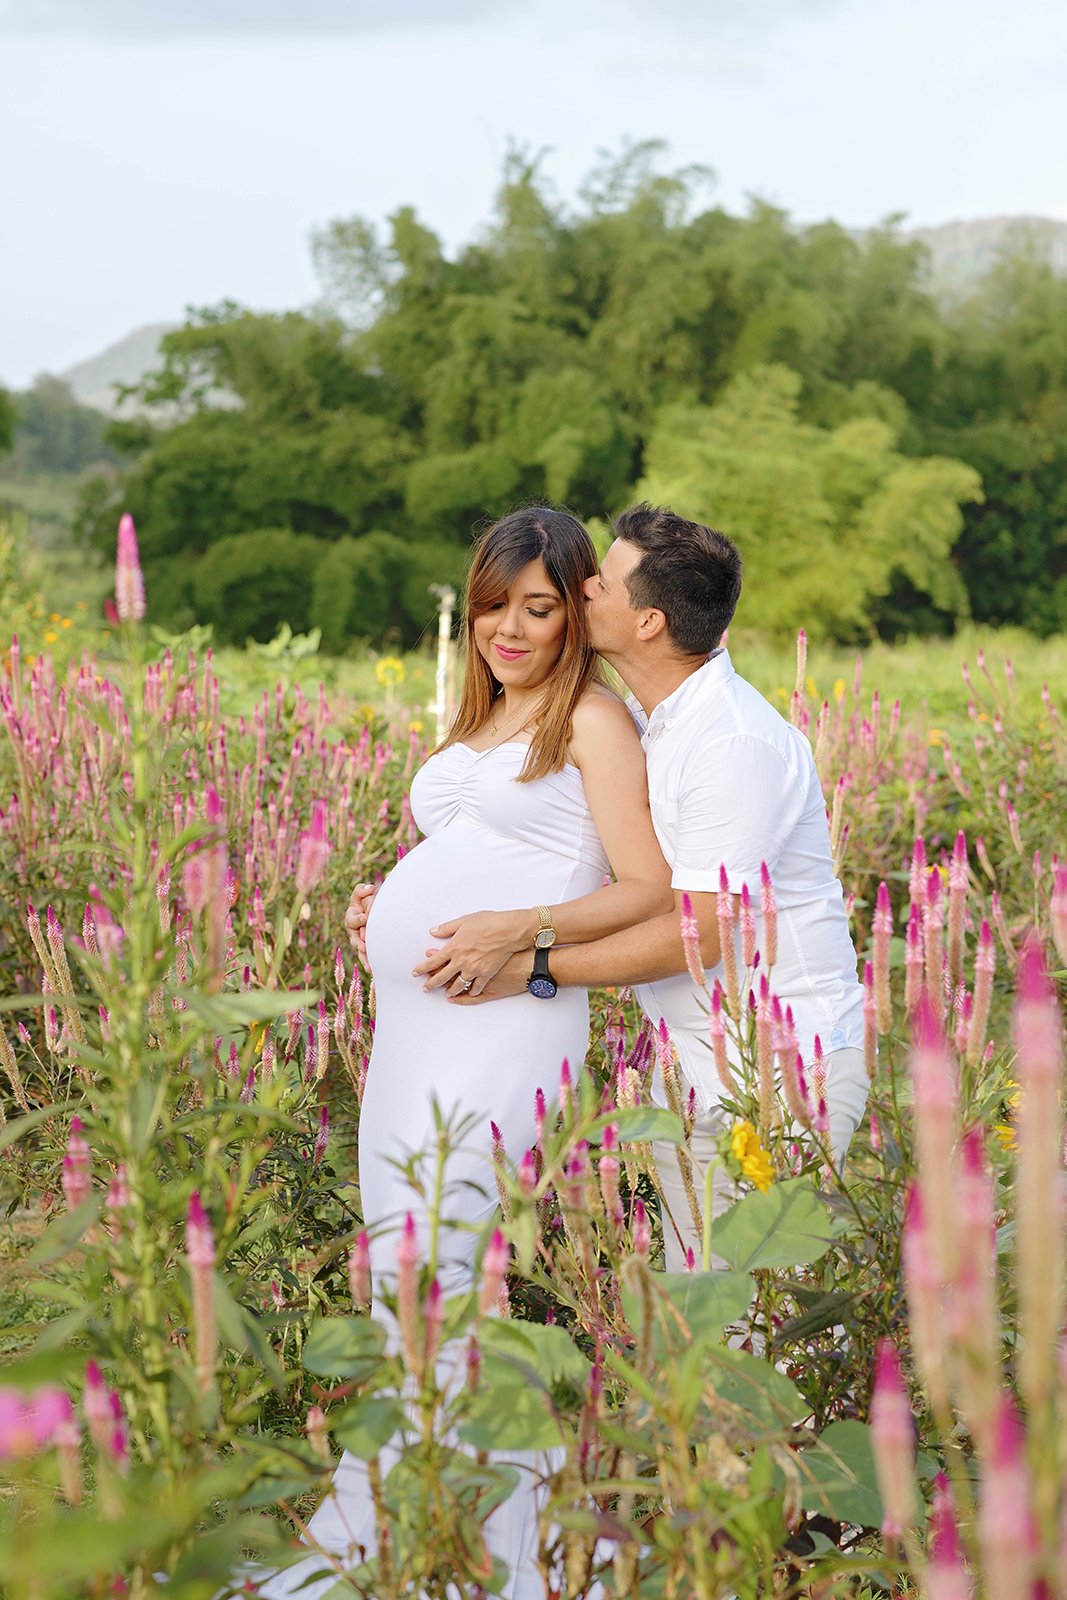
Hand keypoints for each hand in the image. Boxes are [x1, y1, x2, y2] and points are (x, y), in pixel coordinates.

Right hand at [344, 881, 377, 965]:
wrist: (377, 910)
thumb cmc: (369, 900)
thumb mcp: (364, 893)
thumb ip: (364, 890)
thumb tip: (371, 888)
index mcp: (352, 913)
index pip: (353, 916)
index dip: (359, 917)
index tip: (366, 918)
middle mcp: (353, 927)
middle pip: (354, 933)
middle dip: (358, 938)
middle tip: (363, 943)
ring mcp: (358, 937)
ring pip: (358, 945)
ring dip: (361, 951)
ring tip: (365, 956)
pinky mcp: (364, 946)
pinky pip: (364, 955)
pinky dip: (366, 961)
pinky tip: (370, 969)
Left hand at [414, 909, 533, 996]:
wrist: (508, 930)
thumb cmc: (489, 923)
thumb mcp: (464, 921)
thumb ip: (447, 928)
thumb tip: (434, 931)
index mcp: (454, 948)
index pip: (433, 961)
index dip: (423, 968)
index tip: (416, 972)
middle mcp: (461, 961)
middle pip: (442, 977)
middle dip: (432, 984)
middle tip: (426, 988)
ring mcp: (474, 969)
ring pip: (458, 985)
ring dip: (450, 990)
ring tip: (446, 993)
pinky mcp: (486, 974)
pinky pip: (476, 987)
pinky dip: (471, 991)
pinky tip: (468, 993)